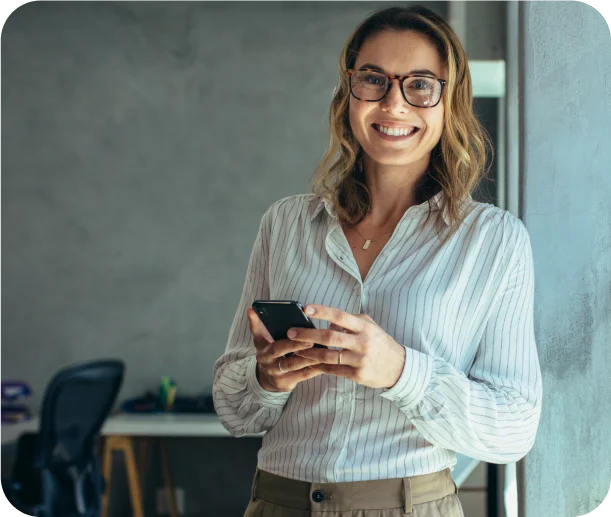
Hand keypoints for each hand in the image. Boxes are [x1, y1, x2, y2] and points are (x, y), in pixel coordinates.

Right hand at [246, 308, 323, 392]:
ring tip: (323, 349)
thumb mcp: (262, 339)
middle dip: (295, 344)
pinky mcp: (286, 383)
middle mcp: (266, 360)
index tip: (277, 323)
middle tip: (310, 338)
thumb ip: (258, 325)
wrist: (269, 378)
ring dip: (308, 357)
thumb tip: (251, 309)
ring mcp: (275, 373)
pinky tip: (325, 361)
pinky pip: (303, 375)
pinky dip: (315, 368)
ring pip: (293, 364)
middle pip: (279, 349)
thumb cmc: (271, 352)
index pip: (260, 333)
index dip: (260, 325)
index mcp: (261, 346)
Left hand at [289, 305, 405, 388]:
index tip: (306, 309)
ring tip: (296, 351)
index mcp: (364, 327)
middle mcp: (362, 342)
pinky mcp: (358, 375)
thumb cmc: (380, 343)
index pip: (340, 316)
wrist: (399, 367)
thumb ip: (351, 321)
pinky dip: (320, 367)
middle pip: (330, 337)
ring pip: (329, 356)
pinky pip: (334, 370)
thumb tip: (329, 322)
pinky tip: (309, 364)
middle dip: (308, 335)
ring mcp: (360, 359)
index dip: (322, 311)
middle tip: (291, 332)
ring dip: (309, 354)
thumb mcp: (370, 327)